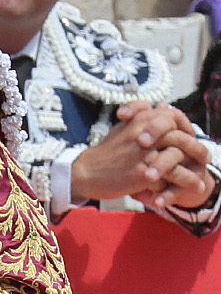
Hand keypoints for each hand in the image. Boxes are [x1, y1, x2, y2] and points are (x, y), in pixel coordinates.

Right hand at [70, 102, 216, 209]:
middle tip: (205, 158)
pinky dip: (185, 182)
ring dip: (194, 166)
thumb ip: (145, 116)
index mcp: (142, 118)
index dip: (187, 128)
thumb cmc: (106, 152)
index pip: (174, 117)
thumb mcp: (124, 127)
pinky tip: (192, 188)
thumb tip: (164, 106)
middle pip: (181, 136)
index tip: (192, 139)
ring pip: (180, 155)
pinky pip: (172, 175)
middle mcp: (146, 131)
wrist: (87, 172)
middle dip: (196, 148)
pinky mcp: (144, 171)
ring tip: (201, 177)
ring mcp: (146, 152)